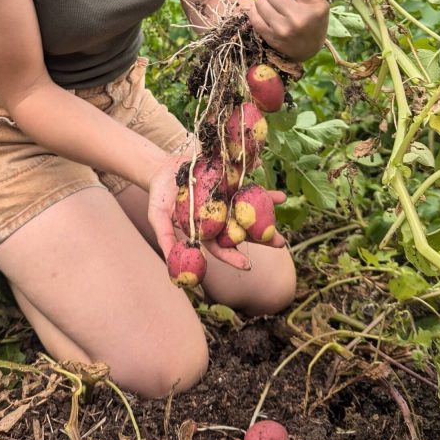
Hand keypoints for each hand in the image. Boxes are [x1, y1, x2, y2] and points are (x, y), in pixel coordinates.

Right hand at [148, 161, 287, 271]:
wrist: (161, 168)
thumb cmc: (158, 197)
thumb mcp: (158, 218)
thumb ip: (166, 240)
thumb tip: (173, 271)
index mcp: (206, 230)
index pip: (221, 247)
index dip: (233, 257)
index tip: (247, 265)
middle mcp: (220, 215)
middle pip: (242, 228)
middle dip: (262, 235)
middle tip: (280, 242)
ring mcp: (226, 197)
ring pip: (249, 204)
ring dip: (266, 204)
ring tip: (281, 200)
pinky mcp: (227, 179)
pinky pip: (244, 179)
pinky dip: (255, 174)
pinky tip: (266, 169)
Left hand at [247, 0, 328, 60]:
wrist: (309, 50)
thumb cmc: (312, 20)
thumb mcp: (316, 2)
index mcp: (316, 5)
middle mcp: (300, 17)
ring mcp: (284, 29)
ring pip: (260, 1)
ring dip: (265, 1)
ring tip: (274, 7)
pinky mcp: (271, 37)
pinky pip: (253, 15)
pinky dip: (256, 11)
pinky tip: (265, 13)